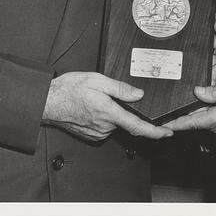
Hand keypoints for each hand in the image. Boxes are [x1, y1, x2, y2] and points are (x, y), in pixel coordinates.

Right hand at [42, 71, 172, 141]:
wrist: (48, 102)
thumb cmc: (69, 90)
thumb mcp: (97, 80)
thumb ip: (120, 88)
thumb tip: (138, 94)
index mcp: (109, 113)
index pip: (137, 126)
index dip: (155, 131)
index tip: (167, 132)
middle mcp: (104, 126)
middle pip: (124, 120)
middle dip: (121, 108)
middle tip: (106, 95)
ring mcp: (97, 132)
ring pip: (114, 122)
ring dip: (111, 111)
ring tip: (95, 98)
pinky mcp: (91, 135)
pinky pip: (104, 126)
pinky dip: (102, 116)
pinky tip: (91, 106)